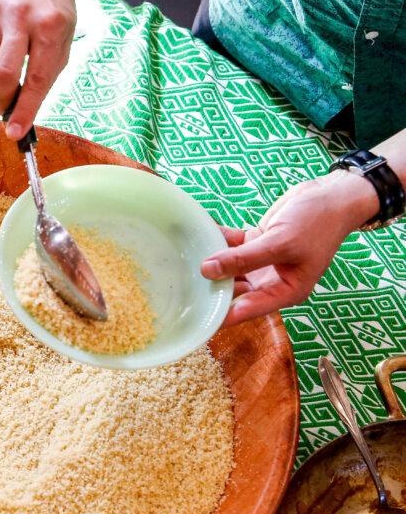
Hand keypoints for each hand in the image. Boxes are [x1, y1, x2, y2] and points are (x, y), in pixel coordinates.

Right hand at [0, 0, 76, 139]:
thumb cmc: (52, 12)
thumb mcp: (62, 41)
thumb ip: (44, 76)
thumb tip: (22, 114)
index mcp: (50, 26)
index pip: (36, 79)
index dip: (25, 110)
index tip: (15, 133)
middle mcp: (20, 16)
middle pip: (2, 74)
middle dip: (1, 101)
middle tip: (2, 108)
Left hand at [200, 171, 379, 326]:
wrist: (332, 195)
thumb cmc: (318, 223)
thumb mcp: (280, 243)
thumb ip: (244, 258)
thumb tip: (208, 270)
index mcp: (286, 291)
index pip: (248, 309)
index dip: (222, 315)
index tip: (197, 318)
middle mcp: (272, 281)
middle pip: (234, 290)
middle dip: (211, 287)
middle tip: (180, 287)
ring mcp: (262, 263)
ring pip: (228, 268)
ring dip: (210, 262)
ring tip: (182, 260)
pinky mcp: (255, 244)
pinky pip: (230, 247)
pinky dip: (217, 240)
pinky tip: (199, 232)